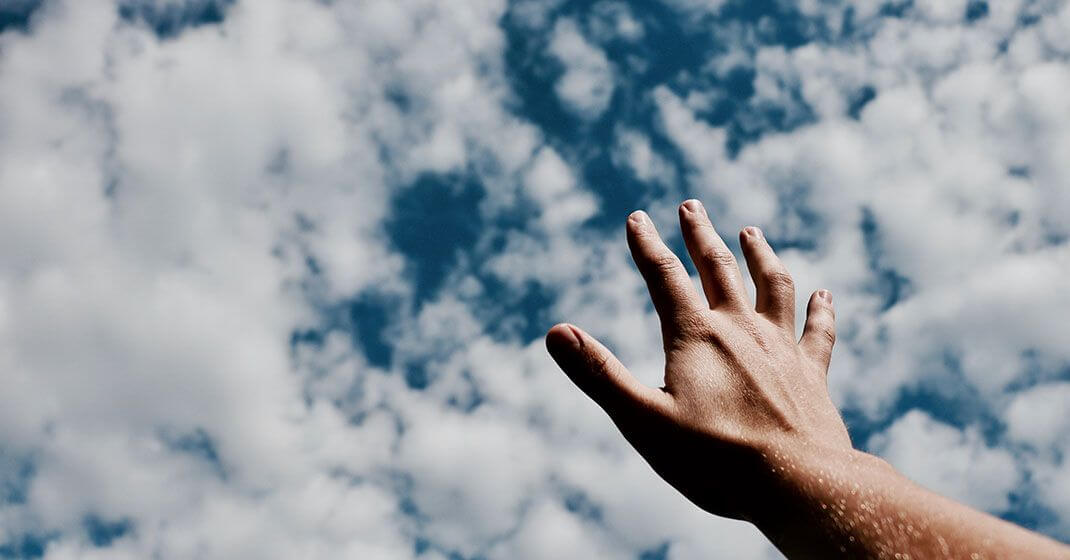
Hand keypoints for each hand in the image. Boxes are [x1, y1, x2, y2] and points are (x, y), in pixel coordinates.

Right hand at [546, 199, 850, 521]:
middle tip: (691, 205)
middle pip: (718, 269)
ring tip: (750, 232)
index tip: (637, 217)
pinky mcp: (812, 374)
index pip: (664, 277)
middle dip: (701, 235)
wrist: (798, 485)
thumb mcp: (643, 420)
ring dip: (759, 256)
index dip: (647, 245)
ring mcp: (781, 348)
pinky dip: (820, 310)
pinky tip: (823, 294)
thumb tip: (555, 333)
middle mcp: (741, 330)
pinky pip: (818, 332)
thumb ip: (599, 374)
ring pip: (771, 286)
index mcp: (696, 337)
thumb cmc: (716, 460)